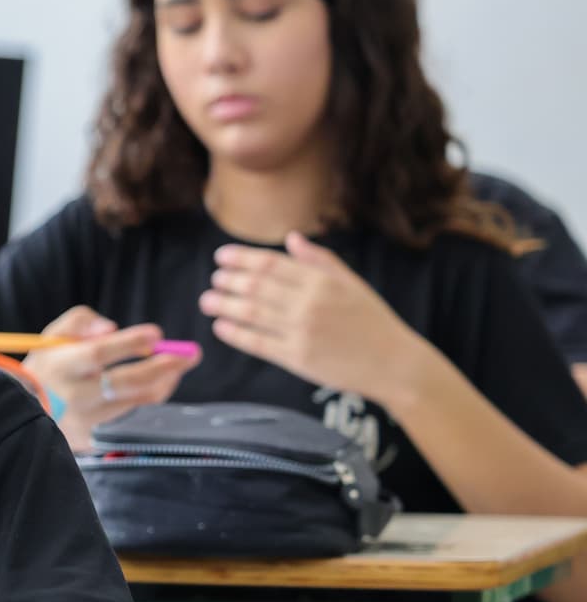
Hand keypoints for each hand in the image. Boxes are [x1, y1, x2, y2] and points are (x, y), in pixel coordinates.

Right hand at [23, 306, 200, 450]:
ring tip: (178, 367)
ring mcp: (86, 422)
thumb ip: (81, 322)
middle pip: (125, 383)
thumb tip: (112, 327)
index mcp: (61, 367)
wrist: (22, 415)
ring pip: (137, 404)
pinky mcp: (95, 440)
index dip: (130, 343)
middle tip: (191, 354)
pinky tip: (160, 385)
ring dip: (164, 384)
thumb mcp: (50, 338)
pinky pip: (134, 420)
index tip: (156, 333)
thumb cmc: (44, 369)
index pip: (99, 353)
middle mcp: (74, 397)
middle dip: (163, 367)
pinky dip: (150, 401)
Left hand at [200, 234, 425, 399]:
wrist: (394, 364)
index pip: (272, 264)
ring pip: (252, 313)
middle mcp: (310, 303)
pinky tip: (221, 327)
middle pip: (257, 286)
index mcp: (322, 281)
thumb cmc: (372, 321)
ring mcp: (303, 331)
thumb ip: (319, 260)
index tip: (221, 257)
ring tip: (207, 300)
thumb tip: (291, 238)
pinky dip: (236, 334)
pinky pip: (258, 343)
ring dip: (224, 305)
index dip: (242, 258)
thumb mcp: (352, 284)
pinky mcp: (298, 358)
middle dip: (229, 281)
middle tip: (213, 279)